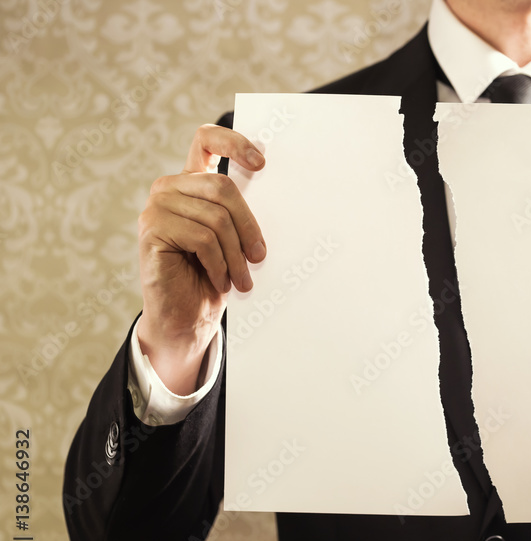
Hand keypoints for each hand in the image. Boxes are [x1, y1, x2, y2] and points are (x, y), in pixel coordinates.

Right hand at [136, 124, 266, 394]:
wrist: (186, 317)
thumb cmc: (214, 277)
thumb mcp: (235, 241)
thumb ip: (242, 214)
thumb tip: (285, 196)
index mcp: (192, 182)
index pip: (207, 139)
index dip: (234, 142)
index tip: (262, 163)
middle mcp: (170, 187)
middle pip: (222, 187)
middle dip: (249, 227)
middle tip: (260, 258)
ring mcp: (157, 206)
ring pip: (216, 218)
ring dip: (236, 255)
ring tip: (242, 279)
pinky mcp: (151, 229)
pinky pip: (202, 238)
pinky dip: (220, 264)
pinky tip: (222, 281)